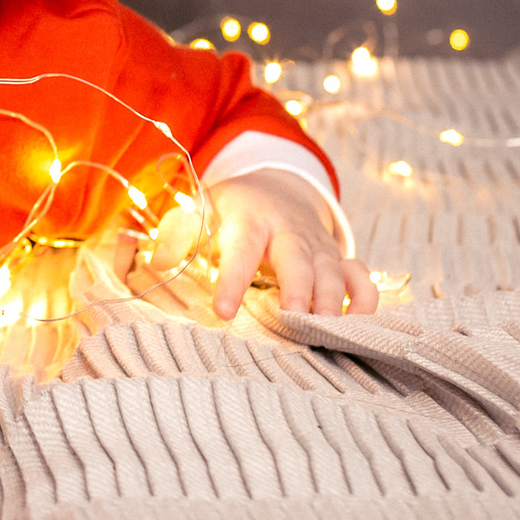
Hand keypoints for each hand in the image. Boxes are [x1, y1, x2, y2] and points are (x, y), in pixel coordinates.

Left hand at [194, 170, 377, 319]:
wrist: (275, 186)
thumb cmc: (231, 209)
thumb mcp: (199, 209)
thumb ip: (177, 234)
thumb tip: (156, 264)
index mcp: (250, 219)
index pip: (242, 248)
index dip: (234, 280)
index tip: (224, 312)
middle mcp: (290, 232)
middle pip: (298, 260)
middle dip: (298, 290)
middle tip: (294, 320)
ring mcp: (319, 246)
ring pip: (333, 272)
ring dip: (331, 302)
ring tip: (326, 332)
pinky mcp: (339, 258)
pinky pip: (360, 278)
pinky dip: (364, 300)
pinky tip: (357, 326)